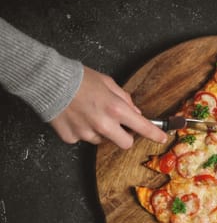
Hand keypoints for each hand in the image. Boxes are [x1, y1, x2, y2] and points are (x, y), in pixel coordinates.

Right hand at [50, 67, 166, 148]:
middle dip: (125, 136)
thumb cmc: (79, 78)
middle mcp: (103, 124)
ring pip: (102, 141)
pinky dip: (82, 131)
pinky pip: (83, 139)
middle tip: (118, 125)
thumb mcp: (108, 83)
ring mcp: (86, 133)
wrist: (48, 80)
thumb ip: (124, 98)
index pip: (142, 127)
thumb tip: (135, 111)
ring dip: (101, 132)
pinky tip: (76, 117)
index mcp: (116, 109)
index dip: (154, 134)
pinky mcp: (71, 137)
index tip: (162, 138)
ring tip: (89, 114)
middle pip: (125, 143)